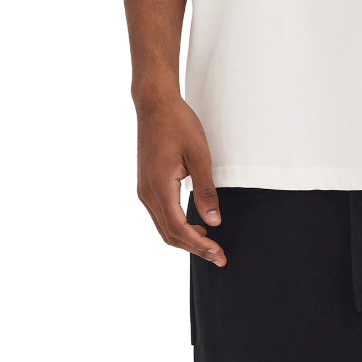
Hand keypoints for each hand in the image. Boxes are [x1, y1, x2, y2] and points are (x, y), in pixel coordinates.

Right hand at [134, 92, 226, 266]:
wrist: (155, 104)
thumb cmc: (178, 124)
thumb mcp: (199, 155)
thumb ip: (205, 190)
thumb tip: (213, 222)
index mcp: (159, 187)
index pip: (179, 229)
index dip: (199, 245)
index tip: (218, 254)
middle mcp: (147, 193)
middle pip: (169, 234)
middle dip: (194, 248)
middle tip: (218, 257)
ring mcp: (144, 189)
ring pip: (163, 226)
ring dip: (185, 239)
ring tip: (209, 244)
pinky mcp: (146, 184)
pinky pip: (160, 214)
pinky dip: (176, 225)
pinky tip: (194, 224)